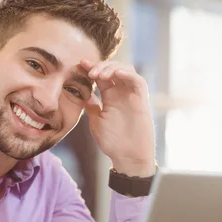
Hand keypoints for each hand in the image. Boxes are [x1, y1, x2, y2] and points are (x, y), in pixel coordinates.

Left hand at [80, 59, 155, 176]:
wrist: (127, 157)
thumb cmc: (112, 141)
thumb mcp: (96, 120)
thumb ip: (91, 106)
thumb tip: (82, 94)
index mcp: (110, 96)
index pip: (101, 76)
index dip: (91, 68)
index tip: (78, 64)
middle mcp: (122, 93)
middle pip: (113, 69)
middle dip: (100, 66)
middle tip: (88, 70)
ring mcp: (132, 95)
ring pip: (126, 70)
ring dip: (111, 68)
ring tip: (98, 74)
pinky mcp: (142, 100)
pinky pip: (138, 81)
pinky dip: (128, 74)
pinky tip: (116, 73)